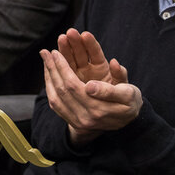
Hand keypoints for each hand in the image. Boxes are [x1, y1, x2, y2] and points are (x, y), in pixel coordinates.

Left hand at [39, 29, 141, 146]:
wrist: (128, 123)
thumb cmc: (130, 102)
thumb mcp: (130, 91)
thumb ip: (119, 78)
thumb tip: (111, 63)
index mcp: (99, 108)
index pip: (74, 85)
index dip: (63, 68)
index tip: (56, 52)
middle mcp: (86, 116)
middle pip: (62, 89)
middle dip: (53, 68)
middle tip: (46, 51)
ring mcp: (78, 120)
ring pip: (56, 96)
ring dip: (49, 74)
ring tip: (44, 56)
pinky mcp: (73, 121)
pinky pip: (55, 103)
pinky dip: (49, 85)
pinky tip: (47, 71)